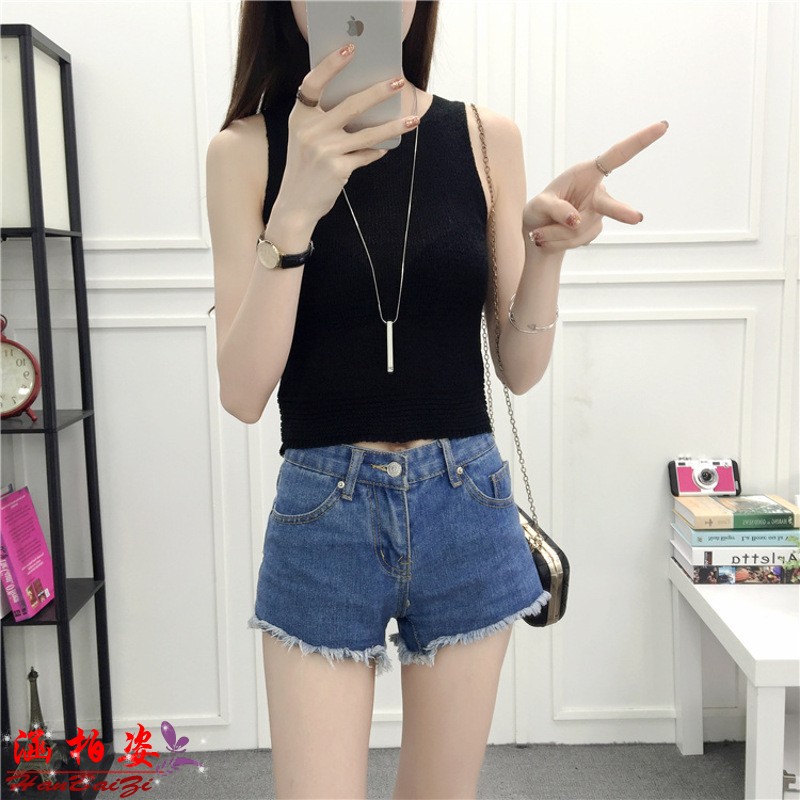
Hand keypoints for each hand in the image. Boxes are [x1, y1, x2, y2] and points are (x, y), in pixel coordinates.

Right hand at [276, 45, 419, 225]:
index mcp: (300, 117)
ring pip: (368, 133)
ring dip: (394, 125)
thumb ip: (323, 119)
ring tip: (413, 119)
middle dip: (379, 92)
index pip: (313, 83)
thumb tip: (364, 102)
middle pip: (351, 104)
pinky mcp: (338, 168)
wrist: (295, 204)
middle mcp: (310, 131)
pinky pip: (366, 155)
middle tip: (399, 81)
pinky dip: (377, 151)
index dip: (331, 65)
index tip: (350, 49)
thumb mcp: (305, 137)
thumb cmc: (305, 166)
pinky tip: (386, 147)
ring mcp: (324, 150)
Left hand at [523, 120, 668, 251]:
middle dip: (621, 213)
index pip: (617, 155)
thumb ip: (556, 208)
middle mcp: (596, 193)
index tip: (663, 125)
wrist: (537, 231)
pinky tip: (547, 237)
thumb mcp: (539, 204)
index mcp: (587, 173)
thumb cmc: (539, 210)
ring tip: (539, 233)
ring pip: (580, 230)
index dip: (640, 141)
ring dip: (554, 234)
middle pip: (610, 205)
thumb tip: (576, 220)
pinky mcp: (593, 230)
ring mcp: (597, 214)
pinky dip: (556, 242)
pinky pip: (574, 241)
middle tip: (638, 219)